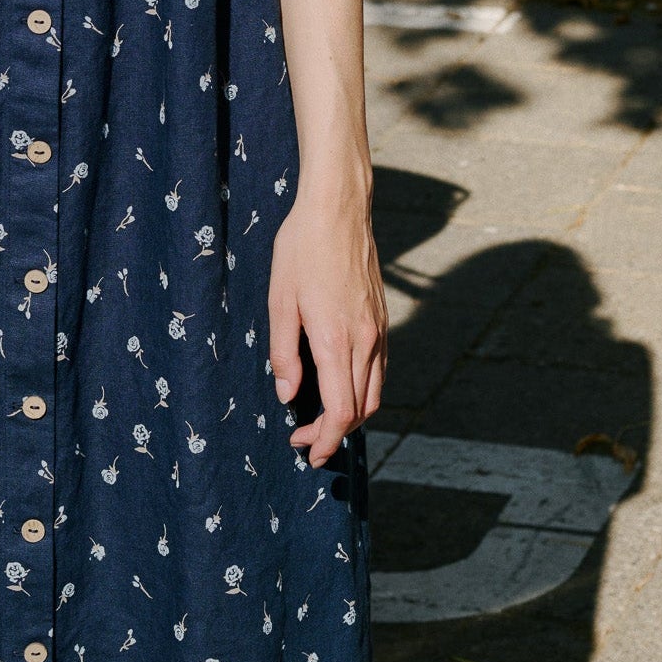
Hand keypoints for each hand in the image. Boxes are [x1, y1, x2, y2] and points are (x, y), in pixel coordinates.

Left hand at [267, 171, 386, 466]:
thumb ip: (283, 353)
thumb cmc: (301, 249)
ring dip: (351, 415)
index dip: (325, 440)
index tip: (307, 453)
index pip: (341, 412)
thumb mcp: (279, 300)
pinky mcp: (382, 318)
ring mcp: (379, 329)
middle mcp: (365, 341)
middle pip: (361, 410)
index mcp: (336, 341)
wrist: (338, 208)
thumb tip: (288, 395)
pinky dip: (363, 390)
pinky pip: (379, 369)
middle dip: (334, 434)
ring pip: (375, 393)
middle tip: (304, 438)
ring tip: (321, 419)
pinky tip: (339, 385)